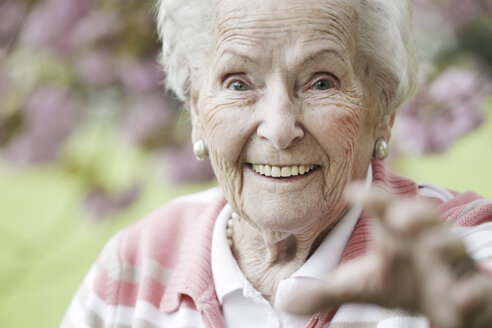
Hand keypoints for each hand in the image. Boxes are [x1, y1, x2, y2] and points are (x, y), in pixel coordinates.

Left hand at [283, 184, 491, 327]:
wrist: (444, 304)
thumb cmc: (400, 281)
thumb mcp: (360, 286)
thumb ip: (325, 291)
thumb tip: (285, 302)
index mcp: (396, 234)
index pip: (384, 209)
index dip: (372, 199)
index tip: (352, 191)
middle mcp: (425, 242)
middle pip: (424, 218)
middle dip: (414, 214)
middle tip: (398, 218)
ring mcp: (451, 265)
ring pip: (453, 246)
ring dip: (446, 245)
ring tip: (433, 249)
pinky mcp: (471, 292)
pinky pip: (476, 288)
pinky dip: (470, 292)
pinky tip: (459, 299)